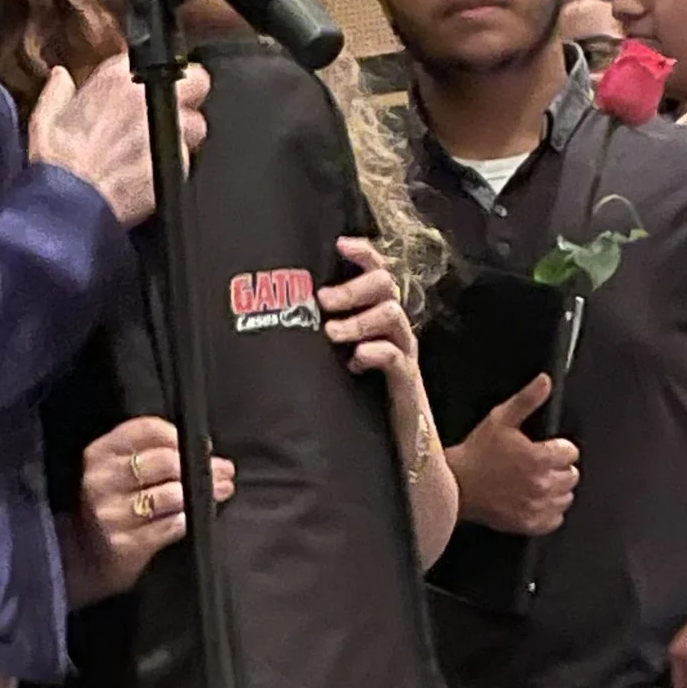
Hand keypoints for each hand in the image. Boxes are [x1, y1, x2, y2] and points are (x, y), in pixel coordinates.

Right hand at [29, 53, 211, 228]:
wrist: (67, 205)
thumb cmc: (56, 165)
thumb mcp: (45, 118)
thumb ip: (58, 92)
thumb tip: (61, 78)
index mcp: (117, 80)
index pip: (163, 59)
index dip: (165, 75)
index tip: (157, 86)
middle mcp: (146, 100)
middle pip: (197, 83)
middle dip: (190, 96)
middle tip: (176, 111)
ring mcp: (164, 132)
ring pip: (197, 125)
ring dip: (186, 135)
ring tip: (162, 148)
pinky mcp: (173, 164)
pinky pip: (186, 160)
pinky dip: (175, 166)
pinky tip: (153, 173)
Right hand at [73, 415, 234, 599]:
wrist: (82, 557)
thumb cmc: (112, 507)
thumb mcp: (118, 472)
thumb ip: (150, 454)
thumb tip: (204, 450)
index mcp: (100, 453)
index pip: (147, 430)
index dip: (181, 437)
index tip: (203, 449)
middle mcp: (101, 479)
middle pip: (164, 461)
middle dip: (202, 467)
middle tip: (224, 472)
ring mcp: (110, 513)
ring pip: (170, 493)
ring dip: (203, 493)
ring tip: (220, 492)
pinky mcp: (123, 543)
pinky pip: (169, 526)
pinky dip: (187, 520)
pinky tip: (195, 518)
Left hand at [321, 235, 433, 454]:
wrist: (399, 443)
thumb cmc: (362, 397)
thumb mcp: (339, 358)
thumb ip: (325, 332)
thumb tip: (280, 308)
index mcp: (378, 318)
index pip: (378, 273)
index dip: (363, 254)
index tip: (340, 245)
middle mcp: (394, 330)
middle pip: (385, 287)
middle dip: (353, 289)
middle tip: (324, 301)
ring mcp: (402, 354)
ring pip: (392, 316)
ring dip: (358, 320)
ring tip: (333, 334)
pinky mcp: (405, 382)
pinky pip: (396, 356)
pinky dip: (375, 352)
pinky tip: (356, 360)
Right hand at [448, 375, 578, 535]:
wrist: (455, 484)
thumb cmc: (476, 453)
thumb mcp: (500, 419)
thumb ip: (527, 400)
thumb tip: (546, 382)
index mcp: (540, 458)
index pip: (570, 452)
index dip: (559, 447)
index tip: (547, 448)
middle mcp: (542, 484)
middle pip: (572, 475)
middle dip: (560, 467)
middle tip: (541, 464)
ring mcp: (536, 506)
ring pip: (566, 497)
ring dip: (557, 489)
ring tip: (539, 481)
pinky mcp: (528, 523)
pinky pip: (555, 519)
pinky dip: (550, 511)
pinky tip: (536, 500)